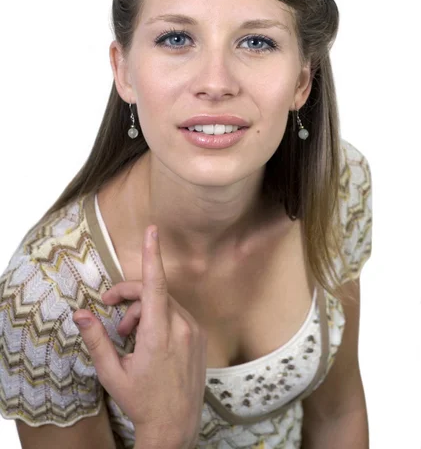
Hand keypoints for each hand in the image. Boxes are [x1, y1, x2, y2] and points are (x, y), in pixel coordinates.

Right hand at [72, 225, 207, 446]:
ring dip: (143, 311)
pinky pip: (176, 314)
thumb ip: (96, 340)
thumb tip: (80, 313)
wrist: (175, 426)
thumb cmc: (141, 401)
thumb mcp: (112, 373)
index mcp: (158, 335)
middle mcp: (181, 328)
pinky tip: (148, 340)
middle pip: (153, 293)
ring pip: (164, 303)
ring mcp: (194, 331)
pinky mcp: (200, 336)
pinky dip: (159, 318)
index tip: (152, 230)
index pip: (155, 285)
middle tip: (109, 309)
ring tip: (128, 336)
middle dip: (129, 297)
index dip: (152, 255)